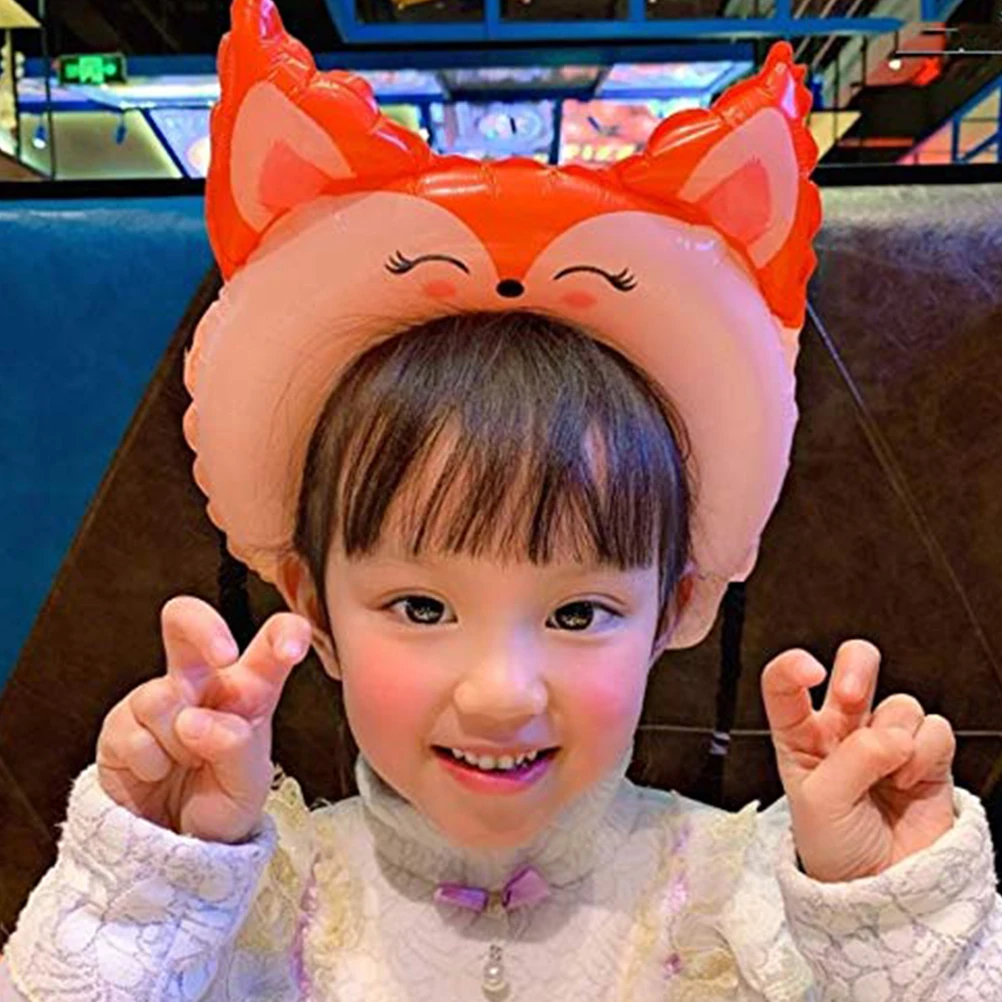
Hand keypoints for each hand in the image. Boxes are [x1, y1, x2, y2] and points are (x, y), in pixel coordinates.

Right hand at [96, 595, 311, 842]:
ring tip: (185, 764)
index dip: (284, 633)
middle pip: (188, 622)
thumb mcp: (250, 786)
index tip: (291, 649)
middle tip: (224, 657)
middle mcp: (204, 685)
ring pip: (163, 695)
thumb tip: (194, 721)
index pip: (270, 644)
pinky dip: (148, 761)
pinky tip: (157, 772)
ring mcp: (160, 700)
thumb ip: (235, 748)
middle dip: (204, 628)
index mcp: (249, 691)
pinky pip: (131, 731)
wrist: (174, 847)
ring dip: (176, 740)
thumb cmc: (223, 803)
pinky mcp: (121, 724)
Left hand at [761, 640, 956, 882]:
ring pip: (900, 704)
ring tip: (888, 779)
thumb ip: (852, 759)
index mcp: (801, 735)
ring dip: (897, 738)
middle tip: (853, 696)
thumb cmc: (834, 846)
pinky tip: (908, 783)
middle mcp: (843, 730)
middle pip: (854, 665)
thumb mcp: (820, 802)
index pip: (785, 684)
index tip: (809, 670)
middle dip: (857, 667)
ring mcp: (885, 739)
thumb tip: (893, 737)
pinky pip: (936, 729)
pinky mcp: (925, 755)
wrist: (879, 889)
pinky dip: (927, 754)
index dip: (792, 666)